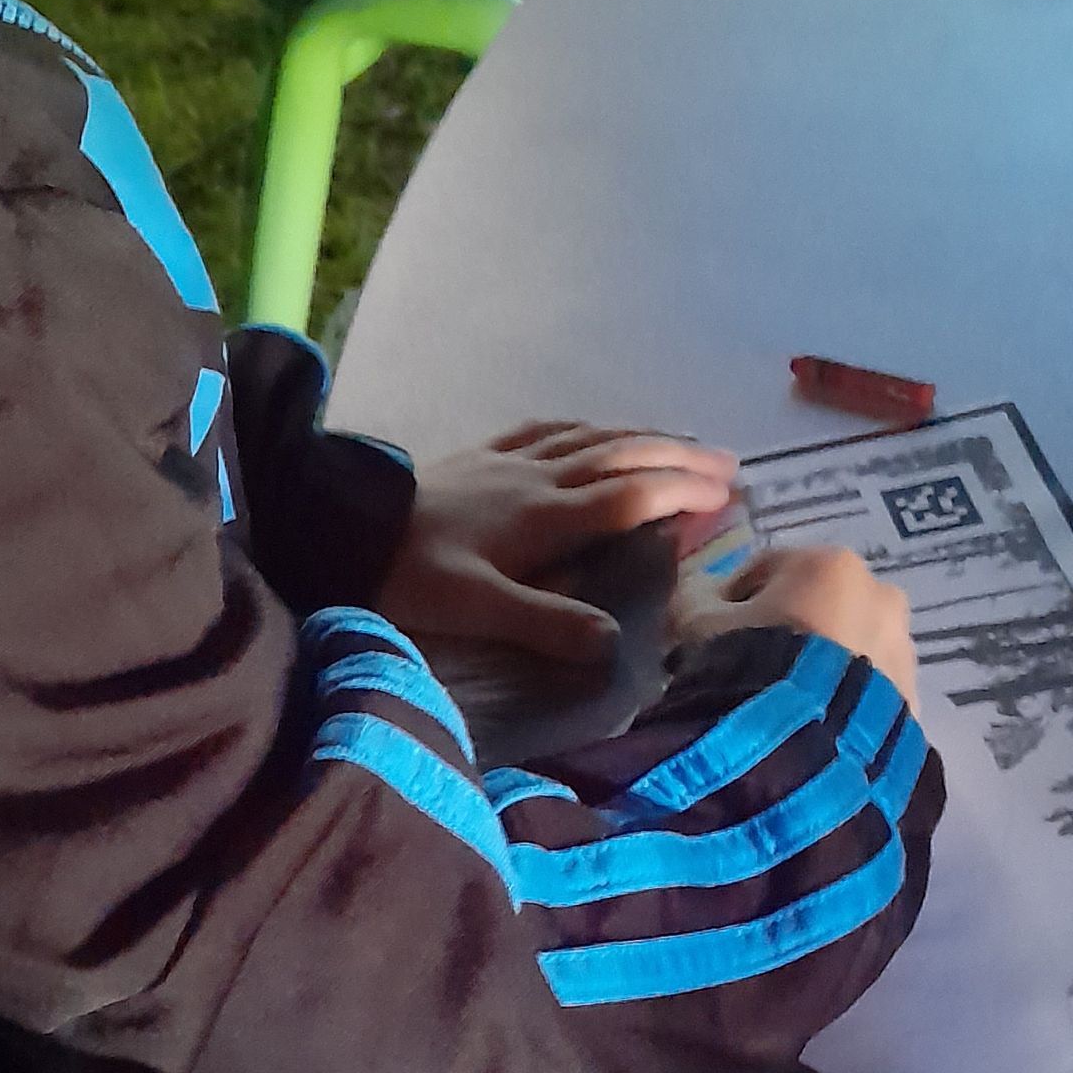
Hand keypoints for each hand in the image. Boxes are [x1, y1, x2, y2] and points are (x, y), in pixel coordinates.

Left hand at [379, 420, 737, 665]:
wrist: (341, 527)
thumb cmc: (409, 576)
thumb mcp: (477, 610)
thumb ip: (547, 625)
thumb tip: (615, 644)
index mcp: (544, 517)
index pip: (631, 498)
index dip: (684, 492)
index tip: (731, 494)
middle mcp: (536, 479)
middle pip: (622, 457)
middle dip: (679, 458)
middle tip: (731, 463)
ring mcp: (507, 461)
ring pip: (589, 438)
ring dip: (641, 437)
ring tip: (680, 440)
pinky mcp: (478, 456)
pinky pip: (544, 430)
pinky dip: (581, 427)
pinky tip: (588, 429)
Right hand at [686, 546, 917, 711]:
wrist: (799, 751)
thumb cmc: (747, 666)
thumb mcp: (695, 620)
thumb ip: (697, 595)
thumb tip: (703, 593)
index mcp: (831, 564)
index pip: (769, 570)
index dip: (733, 600)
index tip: (712, 634)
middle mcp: (880, 595)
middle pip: (818, 606)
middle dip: (789, 629)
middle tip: (753, 670)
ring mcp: (903, 651)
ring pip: (850, 647)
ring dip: (823, 664)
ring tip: (785, 704)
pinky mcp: (914, 702)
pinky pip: (869, 691)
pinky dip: (845, 701)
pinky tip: (814, 727)